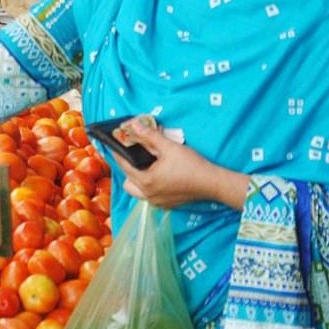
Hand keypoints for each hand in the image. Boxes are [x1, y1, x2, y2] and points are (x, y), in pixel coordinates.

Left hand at [112, 117, 248, 210]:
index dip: (118, 153)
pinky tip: (158, 175)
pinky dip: (149, 186)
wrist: (213, 183)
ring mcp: (157, 202)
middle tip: (134, 155)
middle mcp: (148, 195)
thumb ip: (149, 135)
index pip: (124, 166)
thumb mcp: (169, 147)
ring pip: (137, 191)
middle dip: (128, 167)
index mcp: (146, 181)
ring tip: (145, 166)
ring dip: (137, 179)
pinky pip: (149, 196)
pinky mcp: (166, 204)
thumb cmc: (191, 165)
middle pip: (128, 181)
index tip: (116, 143)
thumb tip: (132, 124)